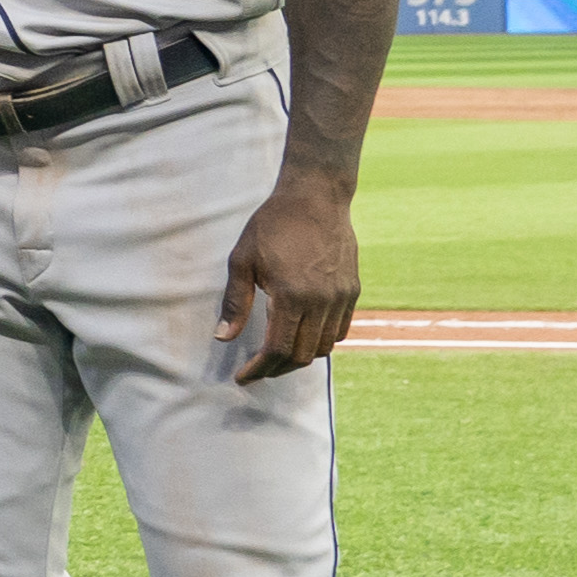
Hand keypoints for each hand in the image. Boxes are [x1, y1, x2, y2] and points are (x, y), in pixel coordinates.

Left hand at [217, 171, 361, 379]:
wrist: (315, 198)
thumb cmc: (272, 225)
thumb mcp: (242, 260)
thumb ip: (234, 303)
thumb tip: (223, 338)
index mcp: (291, 296)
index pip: (276, 350)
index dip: (259, 369)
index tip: (242, 378)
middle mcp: (321, 302)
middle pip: (301, 356)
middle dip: (277, 369)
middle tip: (258, 370)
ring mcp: (341, 298)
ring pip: (323, 347)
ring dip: (300, 358)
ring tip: (277, 358)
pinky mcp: (352, 291)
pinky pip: (341, 330)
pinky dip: (321, 342)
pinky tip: (302, 338)